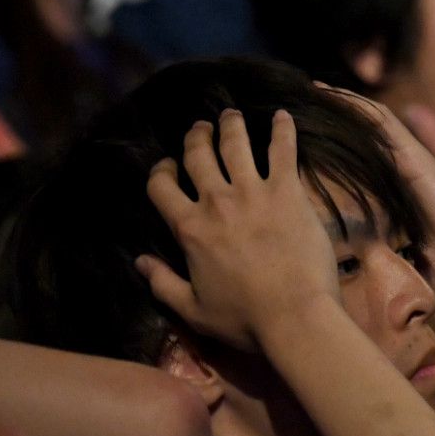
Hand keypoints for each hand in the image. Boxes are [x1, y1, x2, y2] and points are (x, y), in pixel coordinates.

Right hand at [137, 110, 338, 350]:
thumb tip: (139, 262)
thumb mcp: (193, 310)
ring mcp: (253, 192)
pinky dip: (282, 129)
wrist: (295, 316)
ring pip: (235, 144)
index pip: (161, 187)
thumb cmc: (244, 319)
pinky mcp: (287, 191)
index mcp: (190, 229)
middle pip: (198, 156)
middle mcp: (216, 202)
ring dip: (230, 125)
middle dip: (195, 137)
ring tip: (230, 116)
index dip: (161, 171)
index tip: (168, 166)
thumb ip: (162, 284)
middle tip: (200, 128)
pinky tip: (282, 116)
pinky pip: (282, 150)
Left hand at [323, 87, 434, 304]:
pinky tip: (335, 94)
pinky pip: (384, 124)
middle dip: (334, 114)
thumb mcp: (402, 262)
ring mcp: (412, 160)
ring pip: (371, 120)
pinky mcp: (417, 159)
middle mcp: (404, 169)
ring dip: (342, 102)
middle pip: (363, 132)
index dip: (336, 140)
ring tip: (311, 87)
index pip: (361, 156)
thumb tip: (352, 278)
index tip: (304, 132)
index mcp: (397, 191)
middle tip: (300, 99)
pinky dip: (359, 107)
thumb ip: (381, 260)